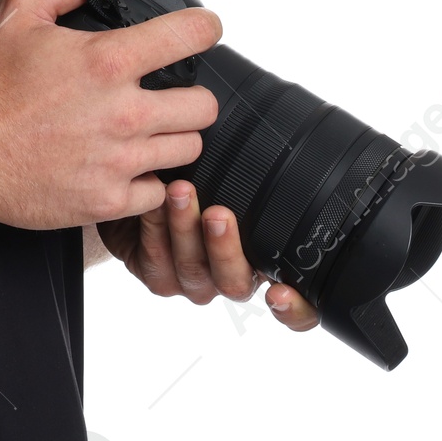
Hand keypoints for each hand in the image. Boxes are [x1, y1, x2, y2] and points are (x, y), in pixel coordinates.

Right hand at [0, 0, 223, 230]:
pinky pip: (158, 192)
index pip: (189, 36)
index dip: (204, 27)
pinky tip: (123, 165)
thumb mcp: (19, 10)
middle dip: (190, 94)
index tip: (203, 30)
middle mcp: (122, 114)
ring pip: (189, 148)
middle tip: (167, 92)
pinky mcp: (108, 201)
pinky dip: (146, 180)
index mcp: (106, 62)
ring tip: (146, 130)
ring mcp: (119, 162)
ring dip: (172, 136)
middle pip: (204, 105)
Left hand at [96, 180, 319, 331]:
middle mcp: (230, 273)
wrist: (146, 178)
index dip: (294, 308)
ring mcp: (193, 278)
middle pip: (235, 284)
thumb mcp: (232, 169)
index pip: (295, 302)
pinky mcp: (157, 274)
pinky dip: (154, 228)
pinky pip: (156, 263)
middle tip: (218, 214)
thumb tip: (288, 133)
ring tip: (179, 191)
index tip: (278, 291)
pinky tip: (153, 201)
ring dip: (185, 229)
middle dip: (225, 249)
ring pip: (193, 271)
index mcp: (263, 256)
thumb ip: (256, 172)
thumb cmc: (202, 171)